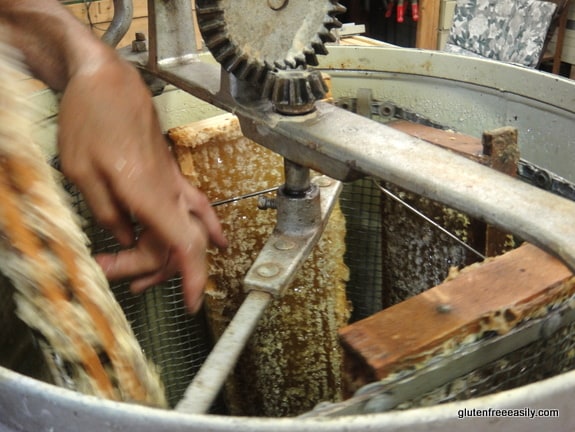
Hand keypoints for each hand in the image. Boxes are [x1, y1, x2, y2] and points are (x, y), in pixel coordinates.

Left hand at [57, 55, 226, 312]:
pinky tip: (217, 239)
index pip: (185, 244)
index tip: (191, 302)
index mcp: (148, 193)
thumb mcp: (81, 172)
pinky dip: (204, 228)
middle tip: (107, 269)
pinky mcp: (171, 175)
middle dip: (147, 268)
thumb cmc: (91, 119)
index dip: (192, 277)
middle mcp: (169, 191)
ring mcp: (174, 182)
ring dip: (166, 255)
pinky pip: (195, 208)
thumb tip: (125, 238)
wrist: (108, 81)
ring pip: (187, 229)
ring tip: (138, 274)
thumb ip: (107, 213)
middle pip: (177, 243)